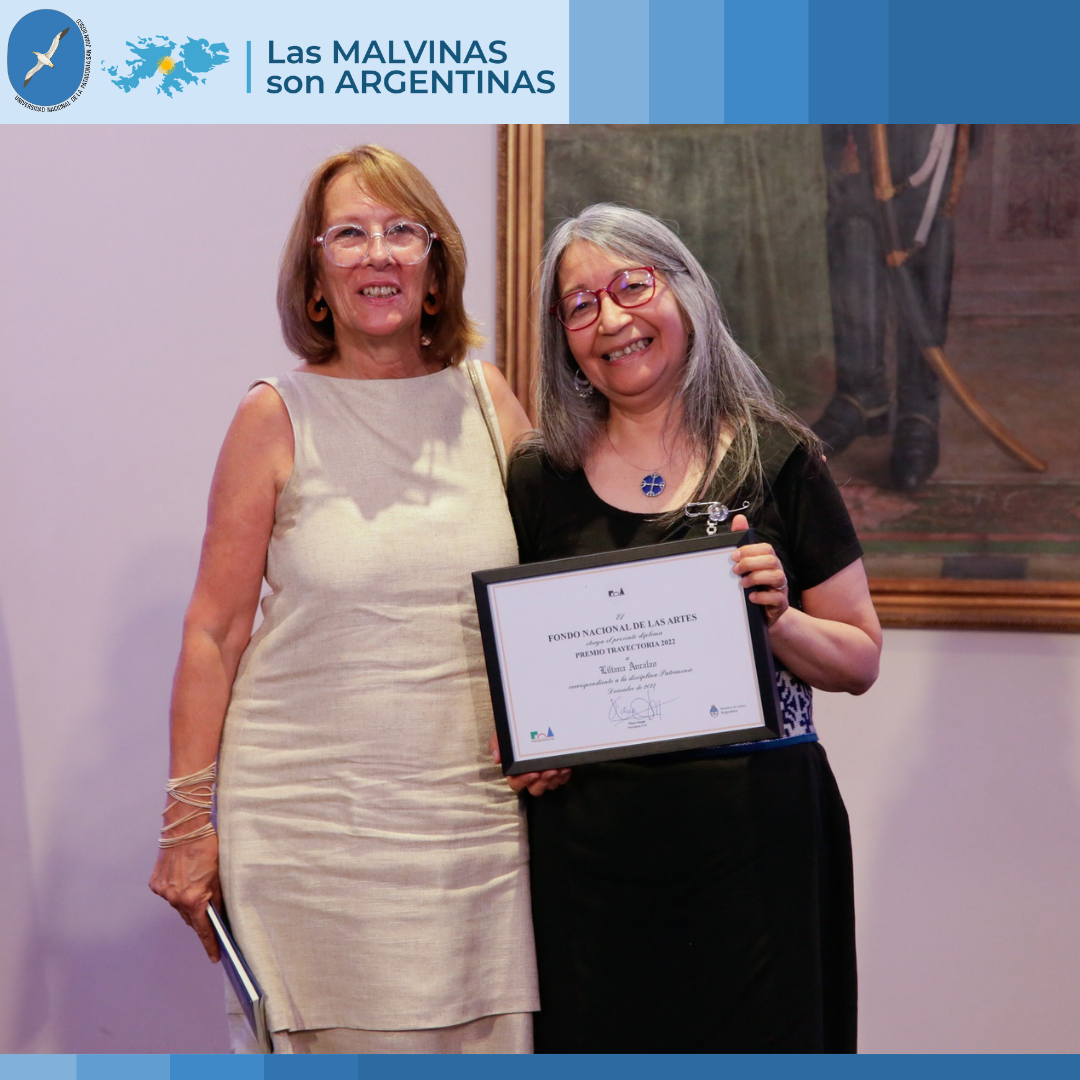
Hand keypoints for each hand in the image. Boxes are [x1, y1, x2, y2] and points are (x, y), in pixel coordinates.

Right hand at [149, 833, 221, 961]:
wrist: (185, 828)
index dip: (210, 944)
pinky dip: (176, 891)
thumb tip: (217, 914)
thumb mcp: (218, 875)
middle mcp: (174, 899)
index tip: (215, 957)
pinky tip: (183, 878)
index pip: (203, 929)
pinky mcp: (155, 883)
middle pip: (190, 917)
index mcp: (193, 899)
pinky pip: (168, 894)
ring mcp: (163, 891)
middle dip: (200, 917)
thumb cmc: (206, 847)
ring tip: (196, 885)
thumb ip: (216, 898)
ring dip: (188, 902)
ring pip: (178, 906)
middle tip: (210, 912)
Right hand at [489, 732, 571, 796]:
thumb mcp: (504, 733)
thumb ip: (497, 743)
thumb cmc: (518, 730)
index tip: (533, 773)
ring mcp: (544, 775)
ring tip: (559, 768)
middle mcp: (530, 775)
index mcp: (516, 770)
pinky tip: (565, 768)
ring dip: (555, 779)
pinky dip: (564, 776)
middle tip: (549, 771)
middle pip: (535, 789)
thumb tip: (497, 758)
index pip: (516, 783)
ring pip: (550, 785)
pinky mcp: (557, 772)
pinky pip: (561, 780)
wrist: (536, 719)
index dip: (524, 781)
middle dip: (543, 782)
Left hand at [729, 513, 788, 626]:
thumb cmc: (753, 587)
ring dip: (756, 578)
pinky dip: (762, 596)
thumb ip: (743, 544)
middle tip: (735, 571)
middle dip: (751, 563)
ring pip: (777, 577)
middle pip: (772, 560)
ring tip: (742, 584)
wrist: (761, 615)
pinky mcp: (780, 604)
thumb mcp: (746, 566)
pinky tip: (751, 597)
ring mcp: (781, 589)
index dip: (749, 550)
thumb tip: (739, 518)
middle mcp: (777, 572)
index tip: (733, 557)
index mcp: (769, 562)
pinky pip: (777, 598)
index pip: (766, 548)